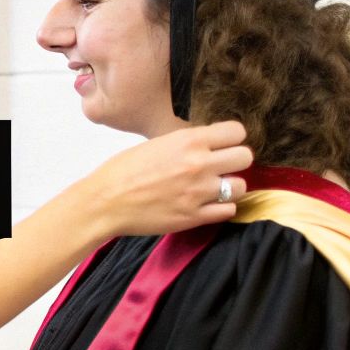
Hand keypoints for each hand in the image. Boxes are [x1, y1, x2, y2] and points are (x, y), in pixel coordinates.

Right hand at [84, 120, 253, 236]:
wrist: (104, 202)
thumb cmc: (122, 171)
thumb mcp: (156, 144)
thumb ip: (186, 144)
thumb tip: (207, 146)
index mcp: (188, 141)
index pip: (236, 131)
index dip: (232, 138)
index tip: (224, 144)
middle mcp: (198, 164)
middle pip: (245, 157)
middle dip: (235, 161)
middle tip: (222, 167)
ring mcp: (199, 192)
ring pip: (241, 186)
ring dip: (230, 186)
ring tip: (214, 188)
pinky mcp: (195, 217)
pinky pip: (228, 210)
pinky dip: (221, 207)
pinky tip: (206, 204)